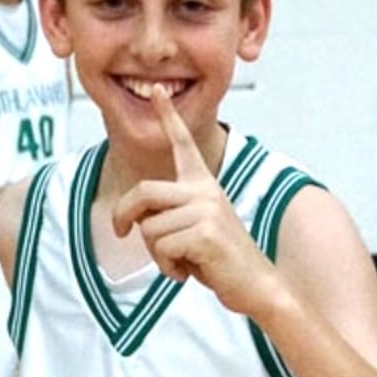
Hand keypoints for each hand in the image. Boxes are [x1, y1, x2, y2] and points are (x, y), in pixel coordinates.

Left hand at [112, 89, 274, 315]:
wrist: (255, 284)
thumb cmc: (221, 260)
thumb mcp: (193, 228)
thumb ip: (169, 213)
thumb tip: (138, 219)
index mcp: (204, 184)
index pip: (182, 144)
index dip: (168, 117)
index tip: (157, 92)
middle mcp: (205, 191)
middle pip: (144, 192)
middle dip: (123, 214)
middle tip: (121, 232)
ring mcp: (206, 210)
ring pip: (150, 228)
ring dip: (156, 254)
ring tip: (180, 262)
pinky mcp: (204, 233)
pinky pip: (162, 248)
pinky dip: (167, 267)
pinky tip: (188, 272)